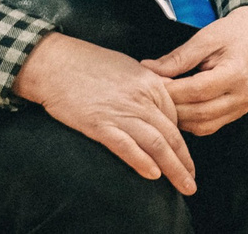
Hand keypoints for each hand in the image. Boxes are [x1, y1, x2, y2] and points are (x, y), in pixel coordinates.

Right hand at [14, 32, 195, 190]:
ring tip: (184, 185)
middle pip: (172, 135)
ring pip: (156, 145)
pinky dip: (142, 162)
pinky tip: (153, 175)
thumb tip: (158, 106)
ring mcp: (120, 112)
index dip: (181, 142)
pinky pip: (127, 147)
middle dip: (185, 162)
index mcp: (150, 82)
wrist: (55, 62)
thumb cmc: (87, 62)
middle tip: (192, 181)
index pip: (175, 118)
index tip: (185, 158)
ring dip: (173, 169)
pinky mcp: (100, 124)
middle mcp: (140, 98)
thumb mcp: (127, 67)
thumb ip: (146, 87)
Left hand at [143, 6, 247, 136]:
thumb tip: (149, 69)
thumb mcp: (204, 39)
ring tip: (163, 102)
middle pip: (199, 113)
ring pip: (203, 126)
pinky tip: (179, 108)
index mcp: (236, 74)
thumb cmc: (232, 33)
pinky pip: (209, 126)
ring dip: (179, 118)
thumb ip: (177, 58)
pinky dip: (190, 121)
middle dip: (172, 106)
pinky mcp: (238, 113)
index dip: (171, 91)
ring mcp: (242, 108)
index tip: (152, 84)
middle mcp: (242, 96)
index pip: (197, 91)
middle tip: (152, 95)